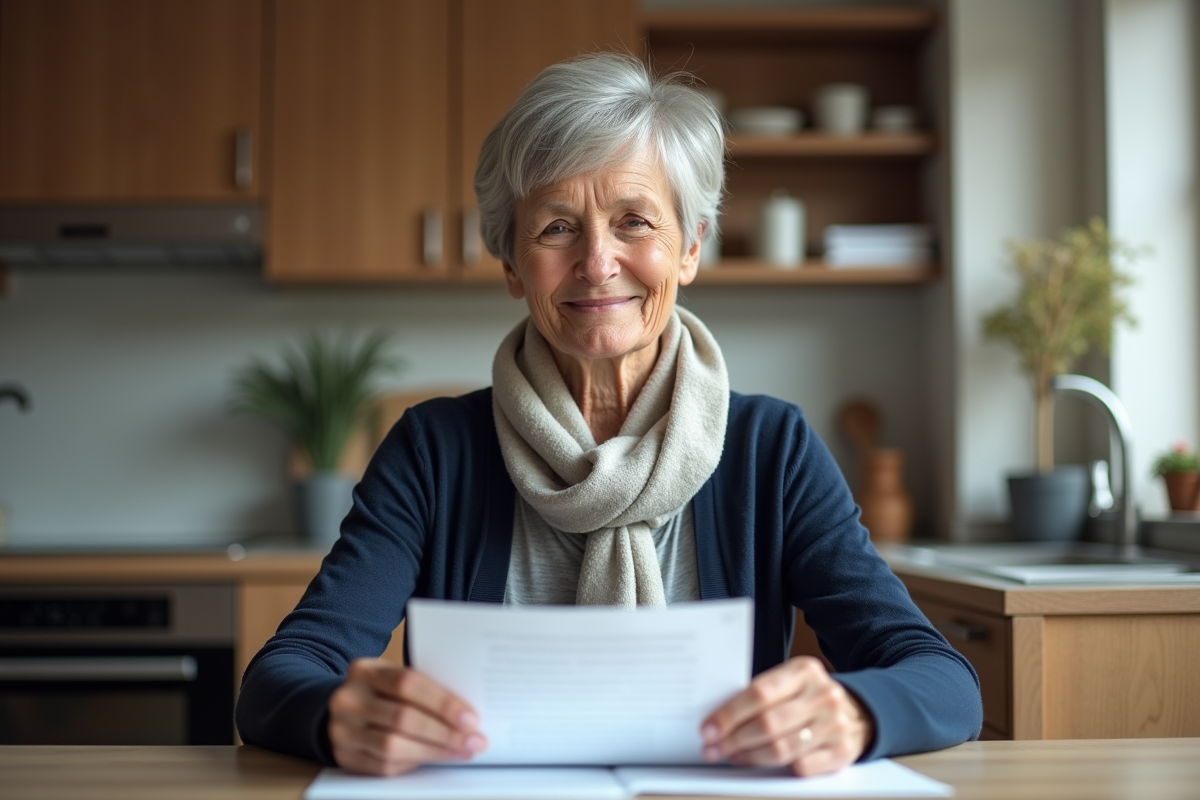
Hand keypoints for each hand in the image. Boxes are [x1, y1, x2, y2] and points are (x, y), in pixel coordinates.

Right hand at [327, 658, 486, 775]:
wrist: (342, 711)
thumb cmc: (379, 693)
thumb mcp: (392, 679)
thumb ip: (420, 689)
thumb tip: (465, 713)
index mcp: (365, 671)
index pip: (407, 683)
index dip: (442, 702)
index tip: (470, 718)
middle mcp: (349, 699)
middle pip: (403, 717)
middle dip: (444, 732)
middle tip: (473, 740)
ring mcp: (343, 730)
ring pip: (393, 745)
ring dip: (433, 750)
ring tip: (460, 751)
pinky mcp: (346, 757)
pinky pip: (384, 766)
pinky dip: (415, 763)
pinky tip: (435, 758)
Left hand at [700, 656, 873, 776]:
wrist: (861, 712)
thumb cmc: (811, 697)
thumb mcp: (792, 682)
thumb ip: (763, 694)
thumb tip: (718, 719)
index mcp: (804, 671)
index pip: (759, 693)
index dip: (729, 714)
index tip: (708, 728)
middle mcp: (822, 695)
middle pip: (767, 723)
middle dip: (733, 739)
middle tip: (712, 748)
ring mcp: (835, 724)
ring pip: (781, 748)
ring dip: (749, 756)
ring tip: (731, 756)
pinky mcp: (842, 751)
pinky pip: (801, 766)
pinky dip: (776, 769)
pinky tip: (760, 764)